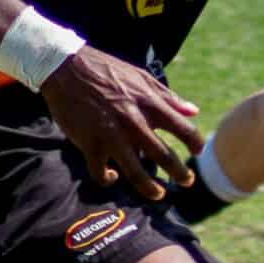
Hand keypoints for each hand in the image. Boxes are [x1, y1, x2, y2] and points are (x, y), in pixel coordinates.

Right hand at [39, 47, 203, 202]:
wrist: (65, 68)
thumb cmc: (106, 70)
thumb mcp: (141, 77)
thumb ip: (168, 97)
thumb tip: (193, 112)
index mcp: (149, 103)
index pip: (183, 129)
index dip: (195, 143)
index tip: (197, 151)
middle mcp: (134, 122)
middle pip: (165, 157)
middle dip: (180, 174)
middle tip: (187, 182)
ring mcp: (111, 136)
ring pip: (136, 174)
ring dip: (150, 189)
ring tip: (158, 194)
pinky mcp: (90, 144)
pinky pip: (102, 173)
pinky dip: (108, 179)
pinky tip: (112, 176)